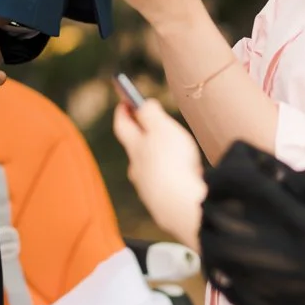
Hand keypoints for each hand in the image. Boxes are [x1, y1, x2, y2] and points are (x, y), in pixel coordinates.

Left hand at [113, 98, 206, 249]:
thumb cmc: (172, 161)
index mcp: (134, 148)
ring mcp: (148, 189)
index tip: (125, 100)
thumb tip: (143, 104)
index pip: (122, 126)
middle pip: (135, 149)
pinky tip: (182, 177)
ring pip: (149, 169)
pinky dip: (169, 177)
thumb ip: (150, 113)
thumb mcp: (161, 128)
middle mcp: (137, 169)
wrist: (181, 205)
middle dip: (141, 136)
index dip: (123, 111)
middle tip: (149, 125)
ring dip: (157, 158)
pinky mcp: (162, 205)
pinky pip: (164, 186)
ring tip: (171, 151)